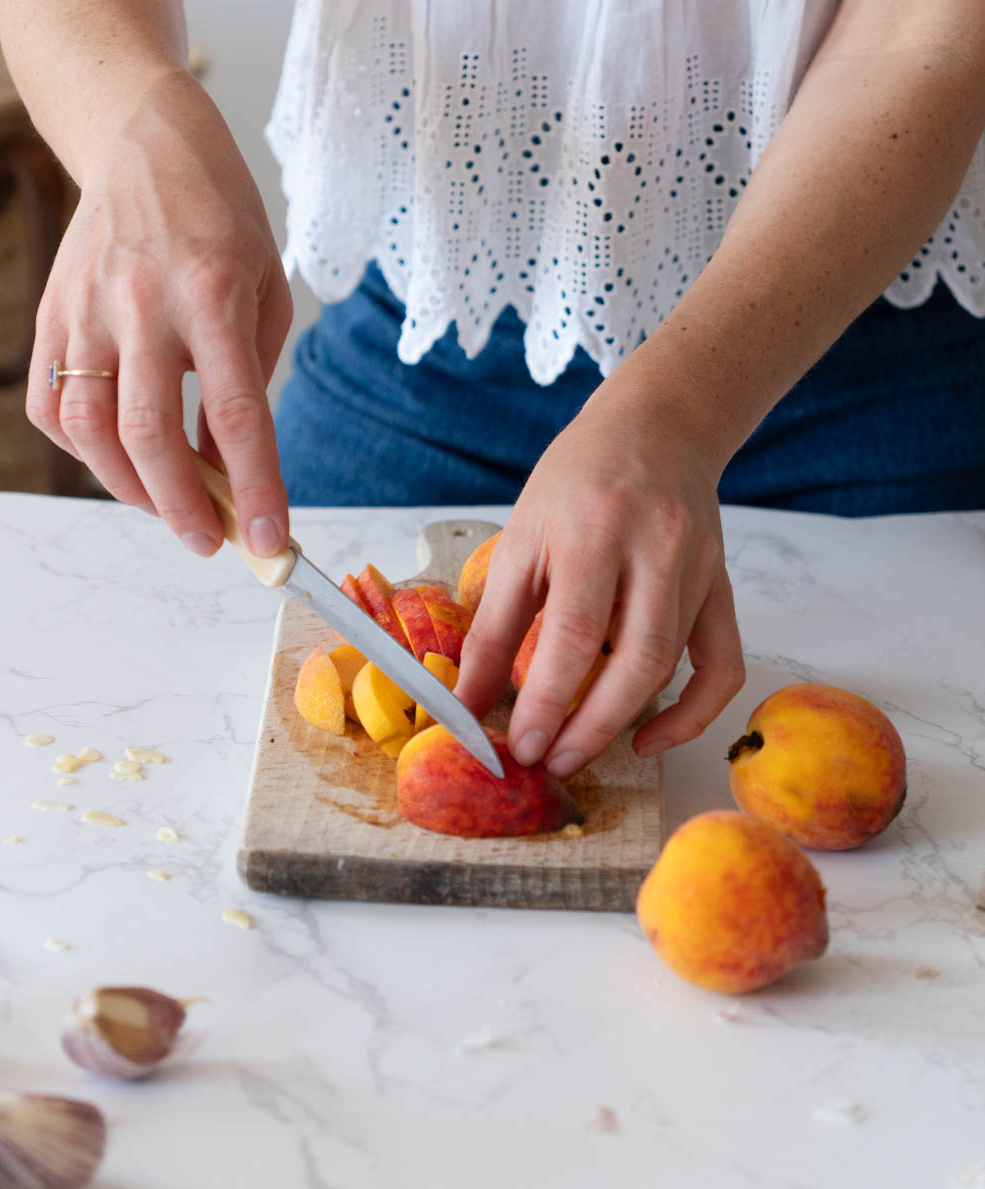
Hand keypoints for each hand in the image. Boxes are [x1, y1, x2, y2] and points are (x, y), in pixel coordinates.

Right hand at [26, 81, 292, 556]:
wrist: (145, 142)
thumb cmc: (221, 218)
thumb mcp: (265, 289)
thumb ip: (251, 378)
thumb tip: (231, 465)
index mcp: (214, 292)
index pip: (236, 413)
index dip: (256, 488)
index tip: (269, 542)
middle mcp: (143, 303)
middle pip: (151, 435)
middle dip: (183, 508)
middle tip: (210, 540)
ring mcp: (87, 310)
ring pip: (91, 430)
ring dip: (129, 488)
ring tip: (169, 506)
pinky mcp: (52, 315)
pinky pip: (52, 405)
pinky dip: (82, 449)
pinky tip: (117, 456)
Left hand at [454, 370, 745, 773]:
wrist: (658, 427)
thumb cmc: (579, 478)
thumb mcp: (522, 537)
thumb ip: (495, 624)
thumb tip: (467, 701)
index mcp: (593, 530)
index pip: (575, 635)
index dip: (547, 700)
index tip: (521, 745)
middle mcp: (656, 550)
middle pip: (635, 662)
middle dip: (590, 727)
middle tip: (550, 761)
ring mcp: (698, 570)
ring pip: (672, 666)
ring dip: (624, 721)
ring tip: (578, 750)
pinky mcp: (722, 587)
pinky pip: (721, 665)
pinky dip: (693, 713)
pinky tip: (648, 736)